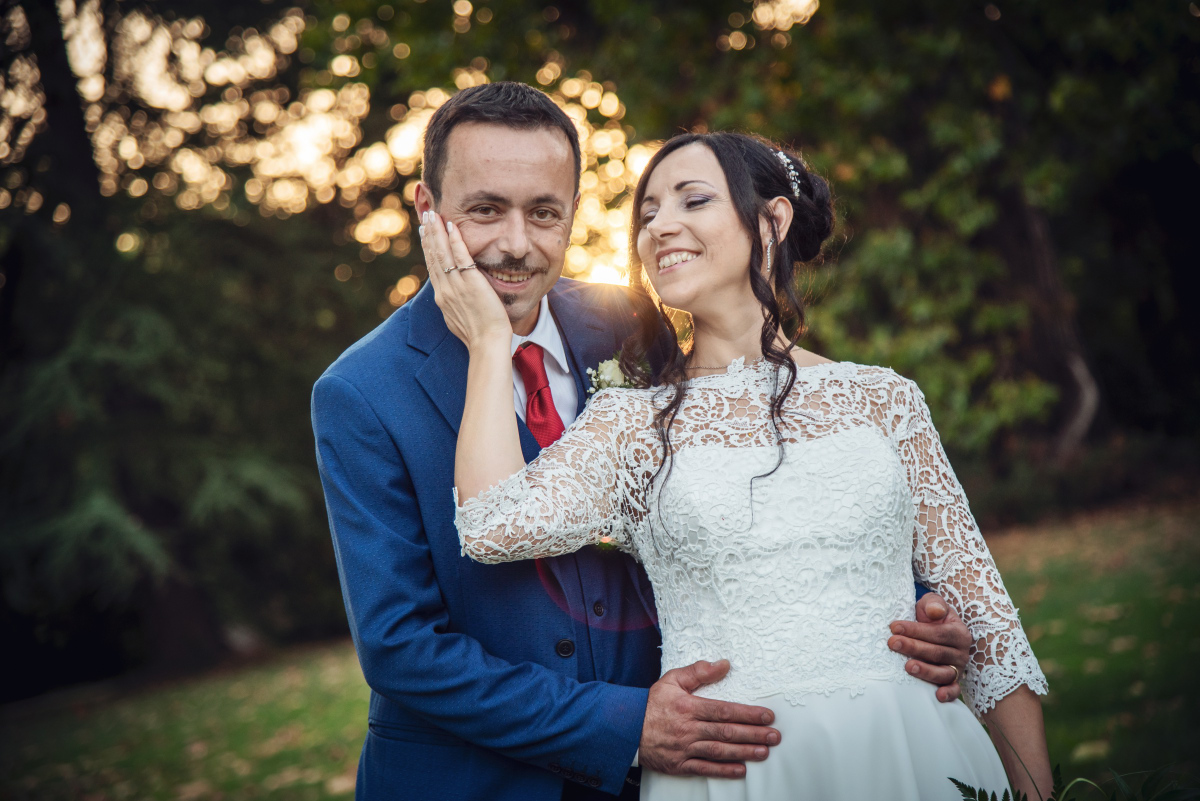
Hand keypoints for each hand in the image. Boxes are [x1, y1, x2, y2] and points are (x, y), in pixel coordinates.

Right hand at [420, 210, 511, 347]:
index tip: (425, 233)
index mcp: (442, 298)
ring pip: (442, 253)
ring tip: (433, 215)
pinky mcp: (471, 283)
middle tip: (425, 216)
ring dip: (437, 232)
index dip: (428, 248)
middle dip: (429, 234)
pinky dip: (455, 240)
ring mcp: (456, 286)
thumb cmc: (479, 336)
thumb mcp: (460, 320)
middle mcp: (445, 290)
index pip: (433, 267)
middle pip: (433, 256)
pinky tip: (451, 226)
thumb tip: (453, 301)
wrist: (487, 344)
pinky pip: (460, 257)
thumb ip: (455, 306)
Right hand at [638, 660, 779, 778]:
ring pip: (719, 751)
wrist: (625, 729)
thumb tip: (724, 664)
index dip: (748, 714)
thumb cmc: (651, 703)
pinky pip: (704, 769)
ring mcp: (684, 749)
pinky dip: (723, 771)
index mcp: (688, 707)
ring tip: (763, 752)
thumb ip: (698, 672)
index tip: (767, 716)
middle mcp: (688, 729)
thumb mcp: (672, 680)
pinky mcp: (679, 764)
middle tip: (774, 736)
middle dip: (753, 734)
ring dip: (744, 752)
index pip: (724, 710)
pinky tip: (740, 770)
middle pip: (726, 732)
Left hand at [889, 592, 970, 702]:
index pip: (937, 632)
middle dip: (913, 647)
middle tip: (892, 643)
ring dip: (926, 671)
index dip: (916, 630)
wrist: (933, 630)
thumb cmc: (930, 617)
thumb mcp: (932, 604)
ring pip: (944, 672)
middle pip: (937, 652)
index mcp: (958, 632)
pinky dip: (948, 694)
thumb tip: (935, 612)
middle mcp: (960, 652)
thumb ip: (934, 604)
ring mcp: (957, 669)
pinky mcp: (953, 682)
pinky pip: (954, 690)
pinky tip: (937, 695)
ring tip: (907, 666)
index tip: (894, 626)